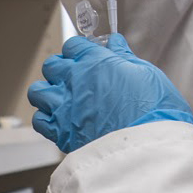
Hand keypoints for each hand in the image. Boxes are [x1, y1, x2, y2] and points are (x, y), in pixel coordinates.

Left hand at [29, 34, 192, 152]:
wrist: (148, 148)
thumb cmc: (154, 110)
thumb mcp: (147, 75)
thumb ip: (125, 58)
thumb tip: (115, 44)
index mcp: (94, 62)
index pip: (74, 46)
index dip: (80, 50)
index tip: (86, 56)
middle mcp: (74, 81)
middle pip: (52, 66)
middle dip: (61, 69)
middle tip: (74, 77)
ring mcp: (65, 107)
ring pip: (38, 92)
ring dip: (48, 93)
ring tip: (63, 99)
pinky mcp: (62, 133)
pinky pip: (40, 121)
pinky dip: (46, 119)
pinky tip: (61, 121)